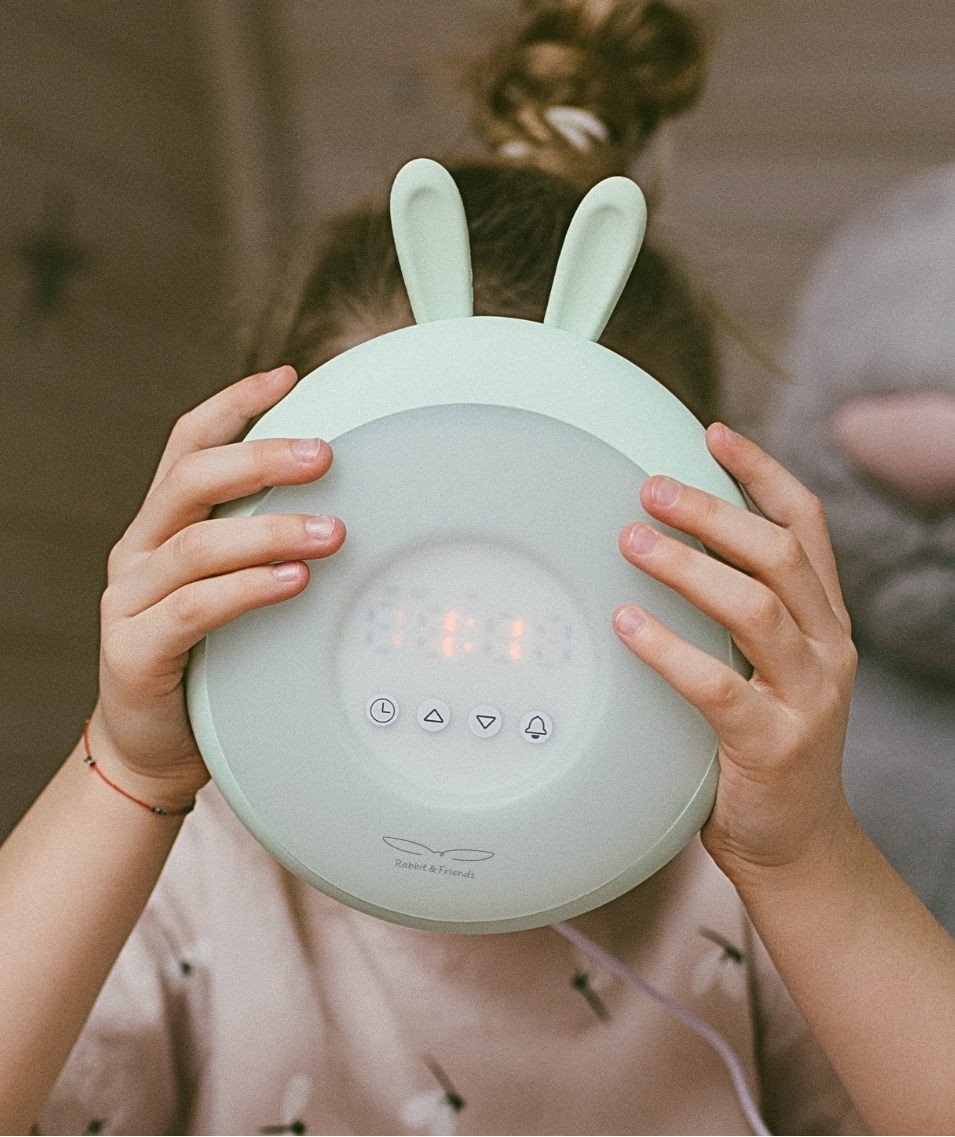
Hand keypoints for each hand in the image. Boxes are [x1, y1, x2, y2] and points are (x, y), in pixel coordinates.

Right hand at [89, 366, 345, 806]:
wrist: (150, 744)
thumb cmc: (203, 659)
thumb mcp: (228, 585)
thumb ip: (260, 544)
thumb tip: (343, 506)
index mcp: (162, 525)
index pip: (189, 445)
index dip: (234, 406)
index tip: (287, 377)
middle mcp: (140, 551)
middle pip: (192, 479)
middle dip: (260, 459)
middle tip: (324, 455)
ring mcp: (130, 599)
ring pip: (197, 543)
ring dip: (269, 530)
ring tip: (330, 533)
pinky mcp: (134, 650)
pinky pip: (195, 609)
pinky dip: (248, 589)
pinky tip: (292, 581)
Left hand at [612, 423, 857, 884]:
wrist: (798, 844)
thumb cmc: (765, 747)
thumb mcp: (765, 668)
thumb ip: (735, 617)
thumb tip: (663, 550)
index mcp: (824, 622)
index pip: (804, 527)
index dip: (762, 474)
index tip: (713, 436)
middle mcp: (827, 649)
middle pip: (778, 554)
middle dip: (714, 511)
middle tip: (649, 488)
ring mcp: (808, 696)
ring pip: (756, 606)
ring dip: (690, 566)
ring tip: (633, 540)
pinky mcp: (773, 743)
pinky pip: (718, 684)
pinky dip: (669, 648)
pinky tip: (628, 623)